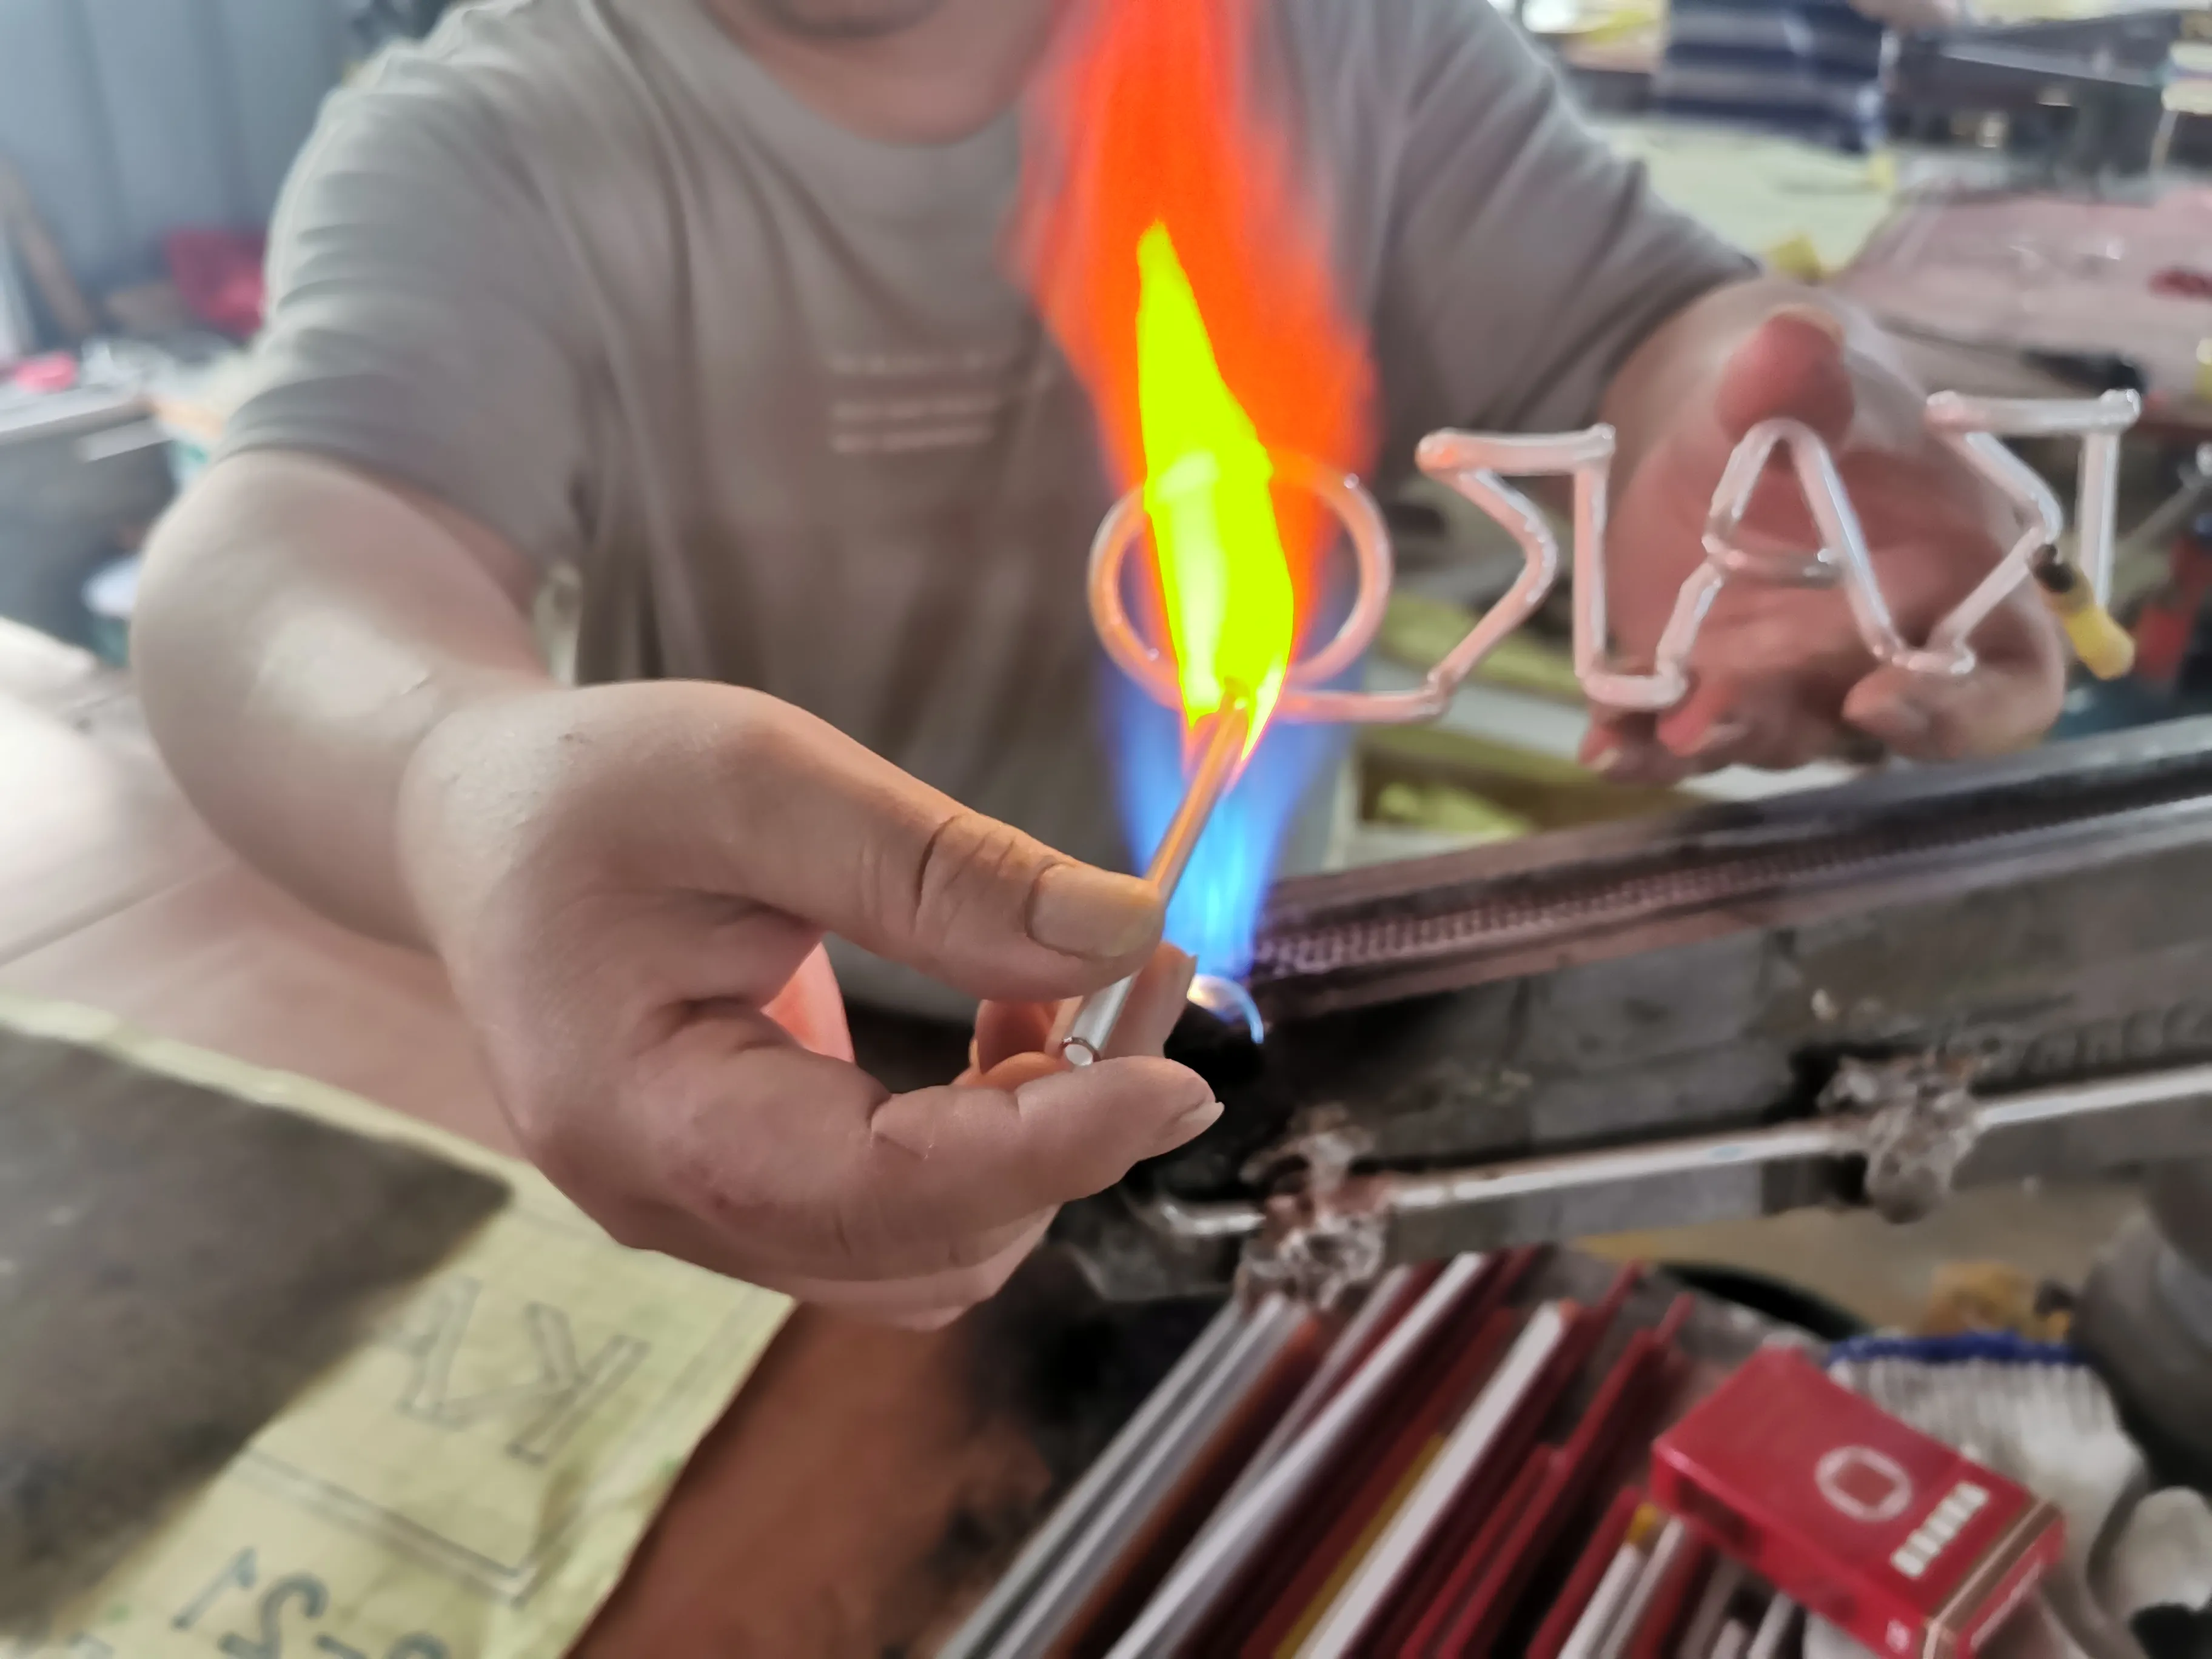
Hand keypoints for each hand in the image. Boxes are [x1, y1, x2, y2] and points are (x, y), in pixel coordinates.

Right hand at [395, 680, 1219, 1326]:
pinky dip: (985, 1148)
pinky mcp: (743, 1192)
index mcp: (643, 1117)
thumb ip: (936, 868)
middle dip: (1061, 1135)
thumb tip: (1123, 932)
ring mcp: (703, 1214)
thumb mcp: (757, 778)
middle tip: (1136, 981)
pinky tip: (1004, 1036)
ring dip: (1031, 1148)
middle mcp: (669, 1205)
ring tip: (1057, 999)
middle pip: (928, 1242)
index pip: (890, 1189)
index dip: (1053, 1144)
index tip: (1178, 1076)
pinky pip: (900, 1221)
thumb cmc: (589, 787)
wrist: (473, 824)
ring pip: (929, 1254)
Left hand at [1585, 306, 2066, 782]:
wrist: (1725, 413)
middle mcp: (1889, 654)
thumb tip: (1791, 340)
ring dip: (1708, 739)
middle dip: (1789, 719)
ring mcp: (1796, 680)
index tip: (1882, 701)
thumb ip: (1810, 381)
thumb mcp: (1815, 382)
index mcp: (1964, 585)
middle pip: (1863, 728)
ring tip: (1654, 729)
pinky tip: (1602, 745)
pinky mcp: (1708, 685)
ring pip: (1767, 735)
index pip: (2007, 685)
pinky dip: (1639, 745)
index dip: (1962, 714)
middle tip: (1718, 712)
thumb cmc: (1818, 399)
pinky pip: (1679, 735)